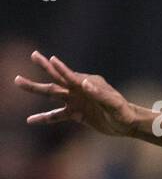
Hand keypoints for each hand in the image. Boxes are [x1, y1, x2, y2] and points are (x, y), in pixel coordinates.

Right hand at [13, 52, 139, 136]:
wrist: (127, 123)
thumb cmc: (123, 111)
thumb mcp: (113, 104)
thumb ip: (100, 94)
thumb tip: (85, 83)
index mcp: (88, 84)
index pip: (71, 76)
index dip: (61, 68)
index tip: (50, 59)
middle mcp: (79, 90)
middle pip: (57, 79)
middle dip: (45, 68)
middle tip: (33, 55)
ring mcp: (75, 101)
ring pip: (52, 94)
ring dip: (36, 88)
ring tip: (17, 81)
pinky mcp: (75, 114)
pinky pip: (56, 116)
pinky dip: (44, 118)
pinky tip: (30, 120)